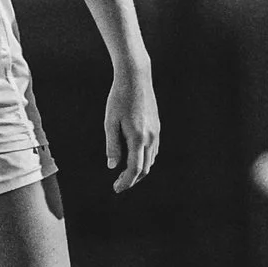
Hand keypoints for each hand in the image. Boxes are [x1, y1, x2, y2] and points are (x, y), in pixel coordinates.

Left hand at [106, 60, 160, 193]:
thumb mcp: (110, 122)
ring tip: (125, 174)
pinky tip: (135, 158)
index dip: (126, 182)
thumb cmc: (119, 98)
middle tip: (118, 184)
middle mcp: (150, 137)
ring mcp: (156, 132)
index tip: (116, 189)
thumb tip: (112, 166)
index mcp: (137, 138)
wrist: (136, 77)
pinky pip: (154, 149)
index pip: (135, 169)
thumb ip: (112, 146)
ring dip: (140, 170)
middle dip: (133, 180)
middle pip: (145, 168)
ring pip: (151, 160)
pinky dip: (145, 159)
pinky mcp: (157, 126)